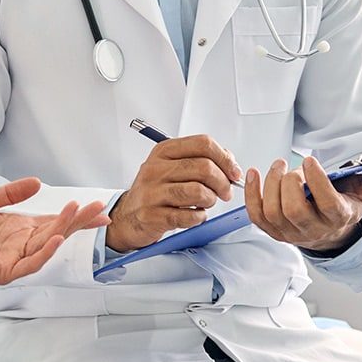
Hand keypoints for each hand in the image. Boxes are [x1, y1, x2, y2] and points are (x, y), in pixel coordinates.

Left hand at [0, 178, 109, 284]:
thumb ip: (11, 192)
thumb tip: (37, 182)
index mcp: (19, 230)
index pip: (54, 222)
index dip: (76, 216)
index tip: (99, 207)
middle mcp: (21, 245)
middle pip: (57, 232)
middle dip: (78, 220)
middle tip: (99, 208)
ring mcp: (14, 259)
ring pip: (46, 246)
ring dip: (64, 230)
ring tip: (76, 213)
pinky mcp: (3, 271)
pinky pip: (29, 264)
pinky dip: (44, 252)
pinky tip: (55, 238)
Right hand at [106, 135, 242, 251]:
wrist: (128, 216)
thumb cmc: (155, 191)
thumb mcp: (172, 166)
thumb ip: (200, 159)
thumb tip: (229, 161)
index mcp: (163, 152)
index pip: (203, 144)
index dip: (225, 158)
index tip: (234, 172)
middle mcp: (156, 169)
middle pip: (204, 167)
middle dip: (222, 182)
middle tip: (225, 192)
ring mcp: (152, 192)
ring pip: (198, 191)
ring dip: (210, 199)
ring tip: (207, 203)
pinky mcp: (153, 215)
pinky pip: (188, 215)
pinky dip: (199, 217)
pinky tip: (195, 215)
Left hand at [245, 150, 361, 251]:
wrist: (333, 230)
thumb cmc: (349, 204)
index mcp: (339, 218)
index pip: (327, 204)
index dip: (317, 181)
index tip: (310, 161)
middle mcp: (314, 229)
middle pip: (294, 210)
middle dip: (290, 183)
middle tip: (293, 166)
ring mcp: (291, 233)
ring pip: (274, 212)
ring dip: (271, 184)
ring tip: (279, 165)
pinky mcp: (273, 231)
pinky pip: (256, 216)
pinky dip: (250, 194)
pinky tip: (253, 174)